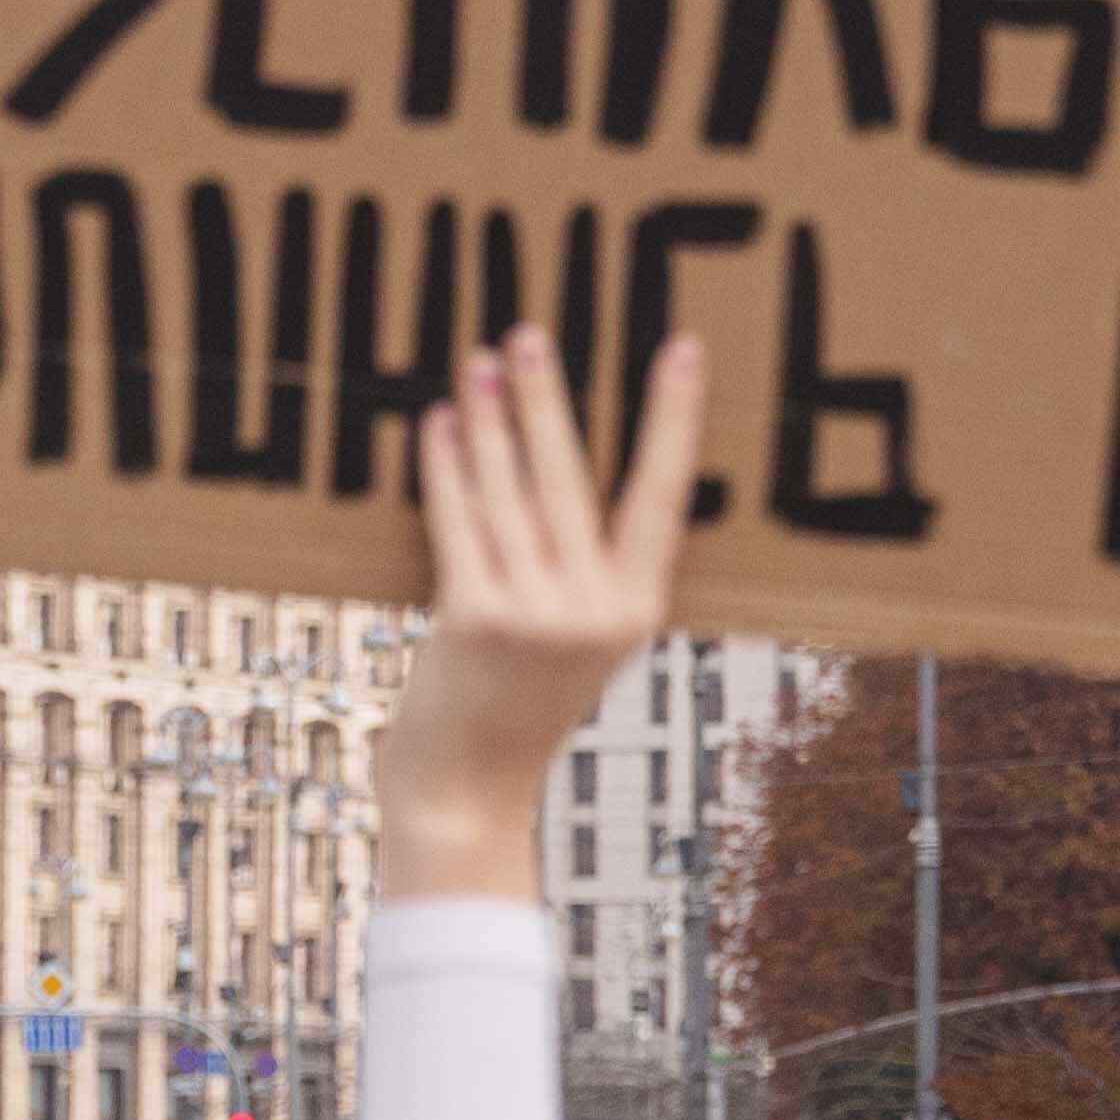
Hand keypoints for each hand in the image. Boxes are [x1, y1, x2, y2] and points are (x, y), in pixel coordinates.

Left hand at [382, 336, 707, 905]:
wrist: (466, 787)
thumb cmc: (517, 704)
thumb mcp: (581, 643)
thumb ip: (585, 571)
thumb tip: (550, 463)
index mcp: (637, 608)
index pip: (665, 494)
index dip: (672, 418)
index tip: (682, 348)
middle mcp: (595, 609)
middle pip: (572, 476)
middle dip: (547, 398)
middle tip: (529, 332)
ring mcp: (534, 614)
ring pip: (508, 491)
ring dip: (488, 419)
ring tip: (476, 363)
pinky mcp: (473, 617)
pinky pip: (458, 521)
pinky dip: (445, 468)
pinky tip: (437, 425)